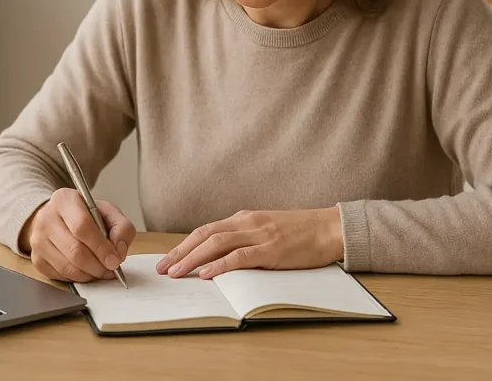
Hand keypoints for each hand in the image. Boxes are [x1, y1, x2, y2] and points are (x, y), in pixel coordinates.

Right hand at [20, 188, 135, 282]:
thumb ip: (121, 227)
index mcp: (65, 200)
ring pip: (67, 267)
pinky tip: (86, 271)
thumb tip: (119, 252)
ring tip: (101, 270)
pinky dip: (77, 278)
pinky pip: (60, 276)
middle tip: (111, 269)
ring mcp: (37, 240)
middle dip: (97, 265)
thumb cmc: (84, 215)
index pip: (82, 227)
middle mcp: (46, 218)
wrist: (58, 218)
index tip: (115, 260)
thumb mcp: (107, 211)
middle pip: (74, 250)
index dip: (101, 247)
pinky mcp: (36, 258)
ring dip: (89, 274)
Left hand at [155, 208, 343, 279]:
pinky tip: (206, 273)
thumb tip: (222, 258)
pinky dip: (220, 265)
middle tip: (162, 269)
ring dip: (193, 259)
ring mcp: (259, 234)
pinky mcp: (272, 249)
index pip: (206, 230)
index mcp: (245, 218)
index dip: (184, 245)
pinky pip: (240, 256)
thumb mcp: (268, 230)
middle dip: (180, 252)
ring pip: (217, 244)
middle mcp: (247, 222)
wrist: (330, 227)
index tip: (167, 259)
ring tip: (176, 272)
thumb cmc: (301, 232)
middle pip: (204, 235)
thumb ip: (246, 239)